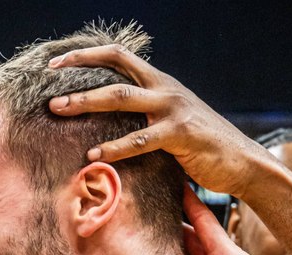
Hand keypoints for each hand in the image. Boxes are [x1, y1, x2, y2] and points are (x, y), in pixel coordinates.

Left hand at [48, 45, 266, 197]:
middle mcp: (165, 89)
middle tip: (49, 90)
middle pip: (115, 72)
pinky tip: (95, 155)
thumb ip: (147, 114)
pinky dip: (115, 147)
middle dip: (78, 76)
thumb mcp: (173, 120)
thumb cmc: (203, 146)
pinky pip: (141, 139)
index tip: (58, 64)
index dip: (88, 56)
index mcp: (161, 83)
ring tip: (59, 110)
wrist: (242, 161)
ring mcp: (173, 108)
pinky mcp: (180, 134)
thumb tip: (113, 121)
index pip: (120, 56)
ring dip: (86, 103)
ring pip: (121, 98)